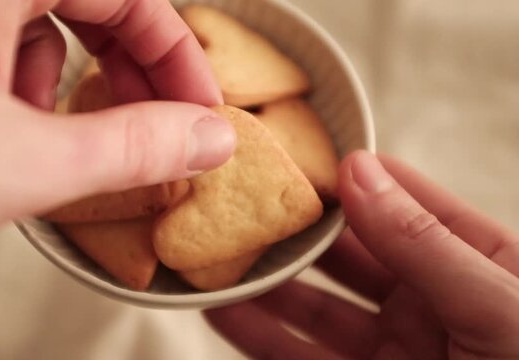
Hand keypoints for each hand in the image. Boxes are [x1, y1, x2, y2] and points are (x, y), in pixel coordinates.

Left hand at [0, 0, 235, 289]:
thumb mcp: (18, 166)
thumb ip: (133, 149)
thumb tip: (205, 138)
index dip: (175, 50)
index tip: (199, 107)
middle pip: (87, 0)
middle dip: (132, 67)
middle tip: (157, 123)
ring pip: (44, 24)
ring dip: (75, 82)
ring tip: (61, 137)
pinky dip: (28, 88)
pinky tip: (10, 130)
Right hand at [205, 151, 518, 358]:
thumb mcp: (495, 306)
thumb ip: (423, 241)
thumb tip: (360, 171)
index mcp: (473, 265)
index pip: (403, 201)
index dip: (352, 175)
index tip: (295, 152)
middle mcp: (428, 303)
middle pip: (348, 252)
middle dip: (297, 227)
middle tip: (244, 199)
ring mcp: (391, 350)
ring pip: (315, 306)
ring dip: (268, 281)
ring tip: (221, 251)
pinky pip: (298, 359)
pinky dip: (259, 334)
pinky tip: (225, 311)